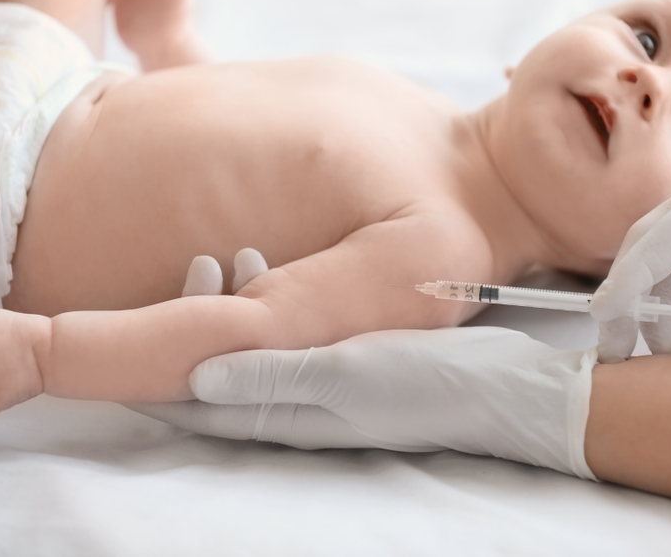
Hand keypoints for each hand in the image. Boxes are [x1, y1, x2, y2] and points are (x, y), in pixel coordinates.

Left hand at [132, 251, 597, 478]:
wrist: (506, 391)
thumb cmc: (431, 385)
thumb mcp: (350, 375)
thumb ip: (272, 377)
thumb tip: (194, 376)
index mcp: (289, 417)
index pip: (199, 403)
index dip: (164, 359)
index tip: (165, 295)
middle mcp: (299, 406)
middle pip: (221, 372)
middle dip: (200, 319)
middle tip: (207, 260)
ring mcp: (327, 386)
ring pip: (257, 350)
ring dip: (238, 307)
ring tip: (244, 254)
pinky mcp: (353, 366)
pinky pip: (294, 338)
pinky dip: (278, 304)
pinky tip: (292, 269)